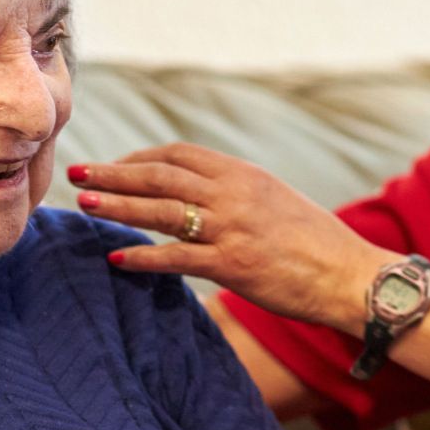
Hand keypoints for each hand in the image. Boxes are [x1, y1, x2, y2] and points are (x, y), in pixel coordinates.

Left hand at [69, 144, 386, 331]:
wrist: (350, 275)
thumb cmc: (316, 243)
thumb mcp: (276, 201)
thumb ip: (237, 193)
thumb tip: (201, 194)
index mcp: (243, 174)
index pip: (179, 155)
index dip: (140, 157)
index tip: (116, 165)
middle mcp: (234, 194)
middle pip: (161, 175)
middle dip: (115, 172)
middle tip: (79, 172)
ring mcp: (232, 229)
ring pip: (161, 210)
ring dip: (119, 205)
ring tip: (86, 202)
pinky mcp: (233, 265)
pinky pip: (177, 258)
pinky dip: (144, 256)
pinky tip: (117, 258)